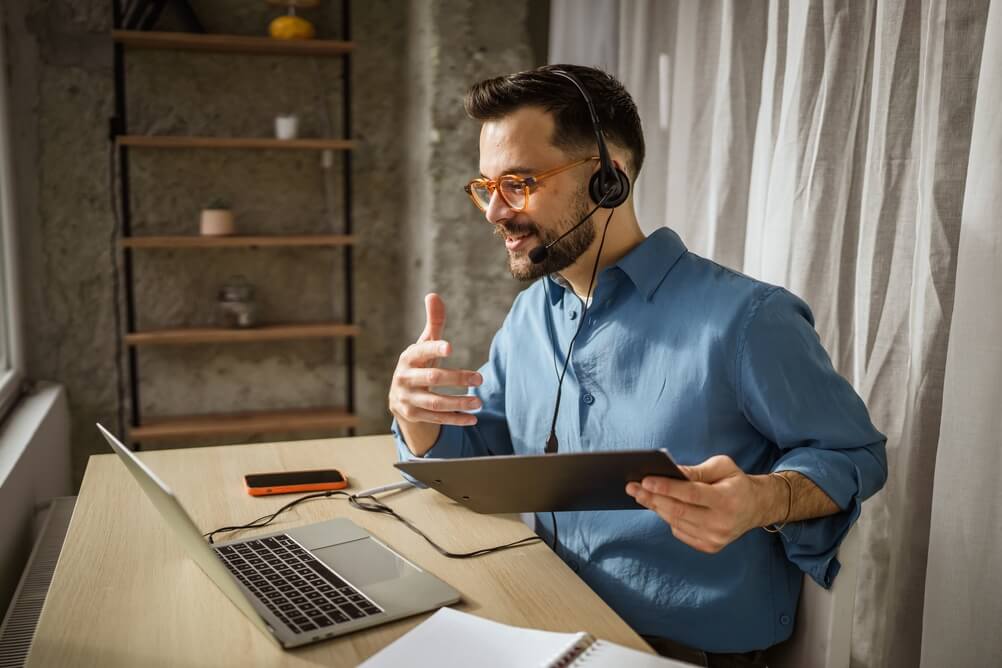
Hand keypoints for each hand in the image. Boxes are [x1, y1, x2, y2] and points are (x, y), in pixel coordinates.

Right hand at [388, 293, 482, 430]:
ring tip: (479, 402)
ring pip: (435, 402)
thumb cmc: (419, 365)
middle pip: (432, 378)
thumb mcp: (424, 345)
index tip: (450, 347)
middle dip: (457, 378)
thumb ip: (433, 323)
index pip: (421, 352)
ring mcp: (408, 398)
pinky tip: (472, 418)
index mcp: (409, 358)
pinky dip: (455, 419)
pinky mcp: (413, 415)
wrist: (399, 398)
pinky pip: (436, 419)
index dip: (434, 349)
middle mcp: (405, 378)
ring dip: (458, 403)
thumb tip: (433, 295)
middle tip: (480, 378)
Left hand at [625, 455, 774, 553]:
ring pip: (675, 522)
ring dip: (655, 507)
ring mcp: (716, 538)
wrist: (756, 507)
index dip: (666, 487)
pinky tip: (659, 506)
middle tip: (632, 487)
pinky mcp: (710, 547)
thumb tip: (671, 471)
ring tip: (640, 494)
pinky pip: (680, 532)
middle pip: (678, 511)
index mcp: (727, 500)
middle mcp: (722, 523)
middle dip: (652, 498)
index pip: (691, 494)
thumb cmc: (735, 482)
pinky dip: (667, 518)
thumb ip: (697, 470)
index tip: (645, 480)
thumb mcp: (722, 467)